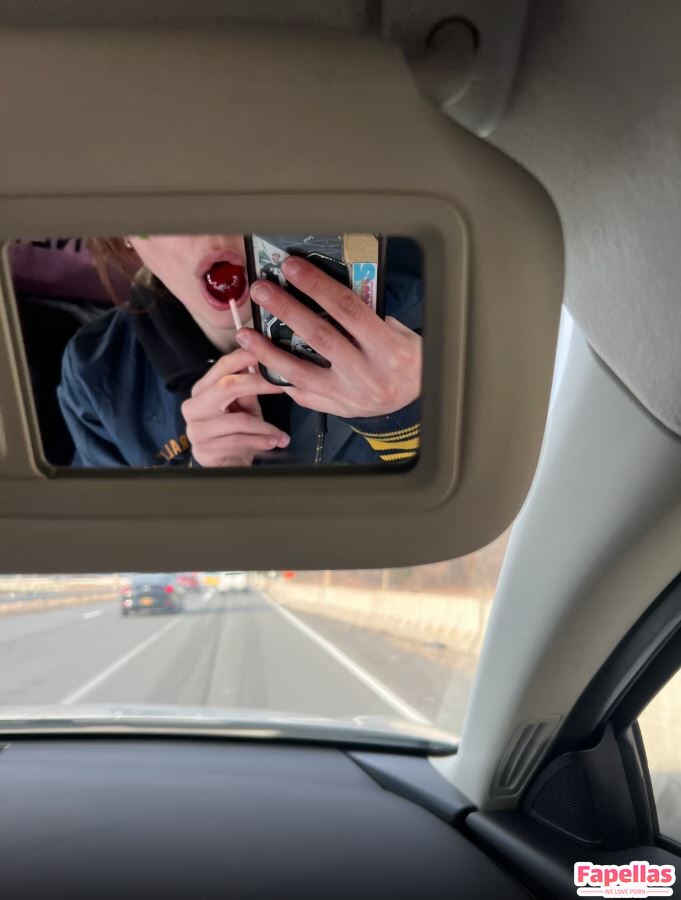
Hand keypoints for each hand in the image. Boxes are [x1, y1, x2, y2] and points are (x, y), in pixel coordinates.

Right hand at [182, 348, 288, 466]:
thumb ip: (249, 386)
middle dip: (258, 385)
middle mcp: (194, 407)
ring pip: (239, 420)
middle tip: (282, 387)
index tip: (269, 354)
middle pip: (227, 387)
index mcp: (202, 390)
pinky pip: (239, 441)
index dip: (246, 357)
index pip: (223, 366)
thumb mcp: (244, 406)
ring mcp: (196, 430)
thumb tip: (264, 361)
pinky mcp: (204, 450)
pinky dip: (261, 442)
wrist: (226, 464)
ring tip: (281, 434)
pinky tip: (273, 443)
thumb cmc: (237, 432)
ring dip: (266, 427)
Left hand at [235, 257, 421, 418]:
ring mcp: (348, 395)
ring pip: (300, 371)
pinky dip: (279, 378)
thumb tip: (326, 292)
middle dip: (286, 310)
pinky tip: (260, 363)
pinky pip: (301, 394)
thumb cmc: (408, 360)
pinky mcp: (335, 409)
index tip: (292, 268)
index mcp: (387, 349)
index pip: (347, 310)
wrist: (416, 402)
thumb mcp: (400, 333)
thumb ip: (368, 316)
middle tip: (262, 291)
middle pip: (318, 336)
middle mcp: (366, 374)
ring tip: (246, 332)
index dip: (317, 286)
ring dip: (268, 351)